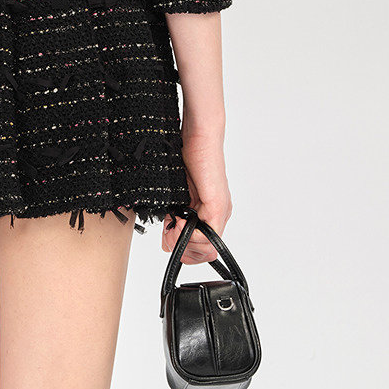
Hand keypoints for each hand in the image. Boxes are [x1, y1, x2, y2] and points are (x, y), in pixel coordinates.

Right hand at [162, 127, 231, 263]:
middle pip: (204, 252)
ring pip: (206, 247)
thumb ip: (174, 218)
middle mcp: (217, 214)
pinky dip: (191, 235)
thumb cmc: (188, 157)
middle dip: (182, 249)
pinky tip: (179, 223)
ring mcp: (220, 211)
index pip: (201, 248)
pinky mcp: (219, 205)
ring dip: (183, 242)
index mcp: (208, 213)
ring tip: (172, 227)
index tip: (168, 240)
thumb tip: (168, 242)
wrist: (199, 135)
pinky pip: (208, 234)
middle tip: (168, 236)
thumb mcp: (176, 195)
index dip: (183, 250)